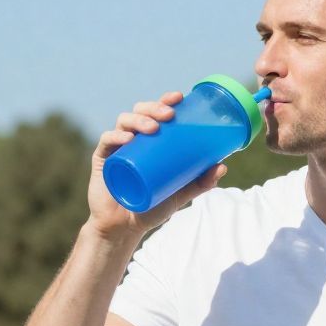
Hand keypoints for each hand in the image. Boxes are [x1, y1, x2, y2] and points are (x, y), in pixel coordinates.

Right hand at [88, 93, 226, 240]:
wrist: (125, 228)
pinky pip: (107, 141)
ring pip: (124, 122)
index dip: (166, 100)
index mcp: (148, 141)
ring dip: (139, 119)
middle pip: (140, 111)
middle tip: (169, 115)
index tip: (179, 97)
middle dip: (154, 107)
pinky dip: (116, 137)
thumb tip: (223, 166)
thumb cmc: (150, 207)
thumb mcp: (179, 194)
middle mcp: (132, 139)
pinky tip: (128, 139)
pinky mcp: (102, 159)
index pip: (156, 113)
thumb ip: (200, 182)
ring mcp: (116, 147)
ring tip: (152, 128)